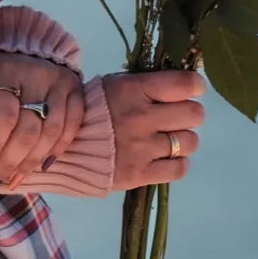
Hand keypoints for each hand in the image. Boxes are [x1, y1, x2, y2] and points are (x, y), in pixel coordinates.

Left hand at [0, 49, 85, 192]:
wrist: (32, 39)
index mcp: (9, 72)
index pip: (4, 115)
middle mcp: (38, 79)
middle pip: (28, 130)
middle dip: (11, 162)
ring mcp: (60, 85)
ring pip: (51, 132)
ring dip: (32, 162)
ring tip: (15, 181)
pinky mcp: (76, 91)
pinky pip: (73, 125)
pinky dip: (60, 148)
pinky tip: (43, 166)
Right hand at [102, 70, 204, 187]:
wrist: (61, 146)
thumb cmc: (92, 110)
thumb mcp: (114, 86)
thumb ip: (146, 86)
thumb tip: (183, 85)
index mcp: (133, 90)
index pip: (183, 84)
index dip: (195, 86)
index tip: (192, 89)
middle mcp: (140, 118)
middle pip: (194, 114)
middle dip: (189, 114)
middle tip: (177, 117)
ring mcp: (141, 148)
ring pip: (189, 142)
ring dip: (183, 140)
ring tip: (168, 139)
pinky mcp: (139, 174)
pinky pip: (179, 169)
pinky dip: (177, 163)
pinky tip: (166, 157)